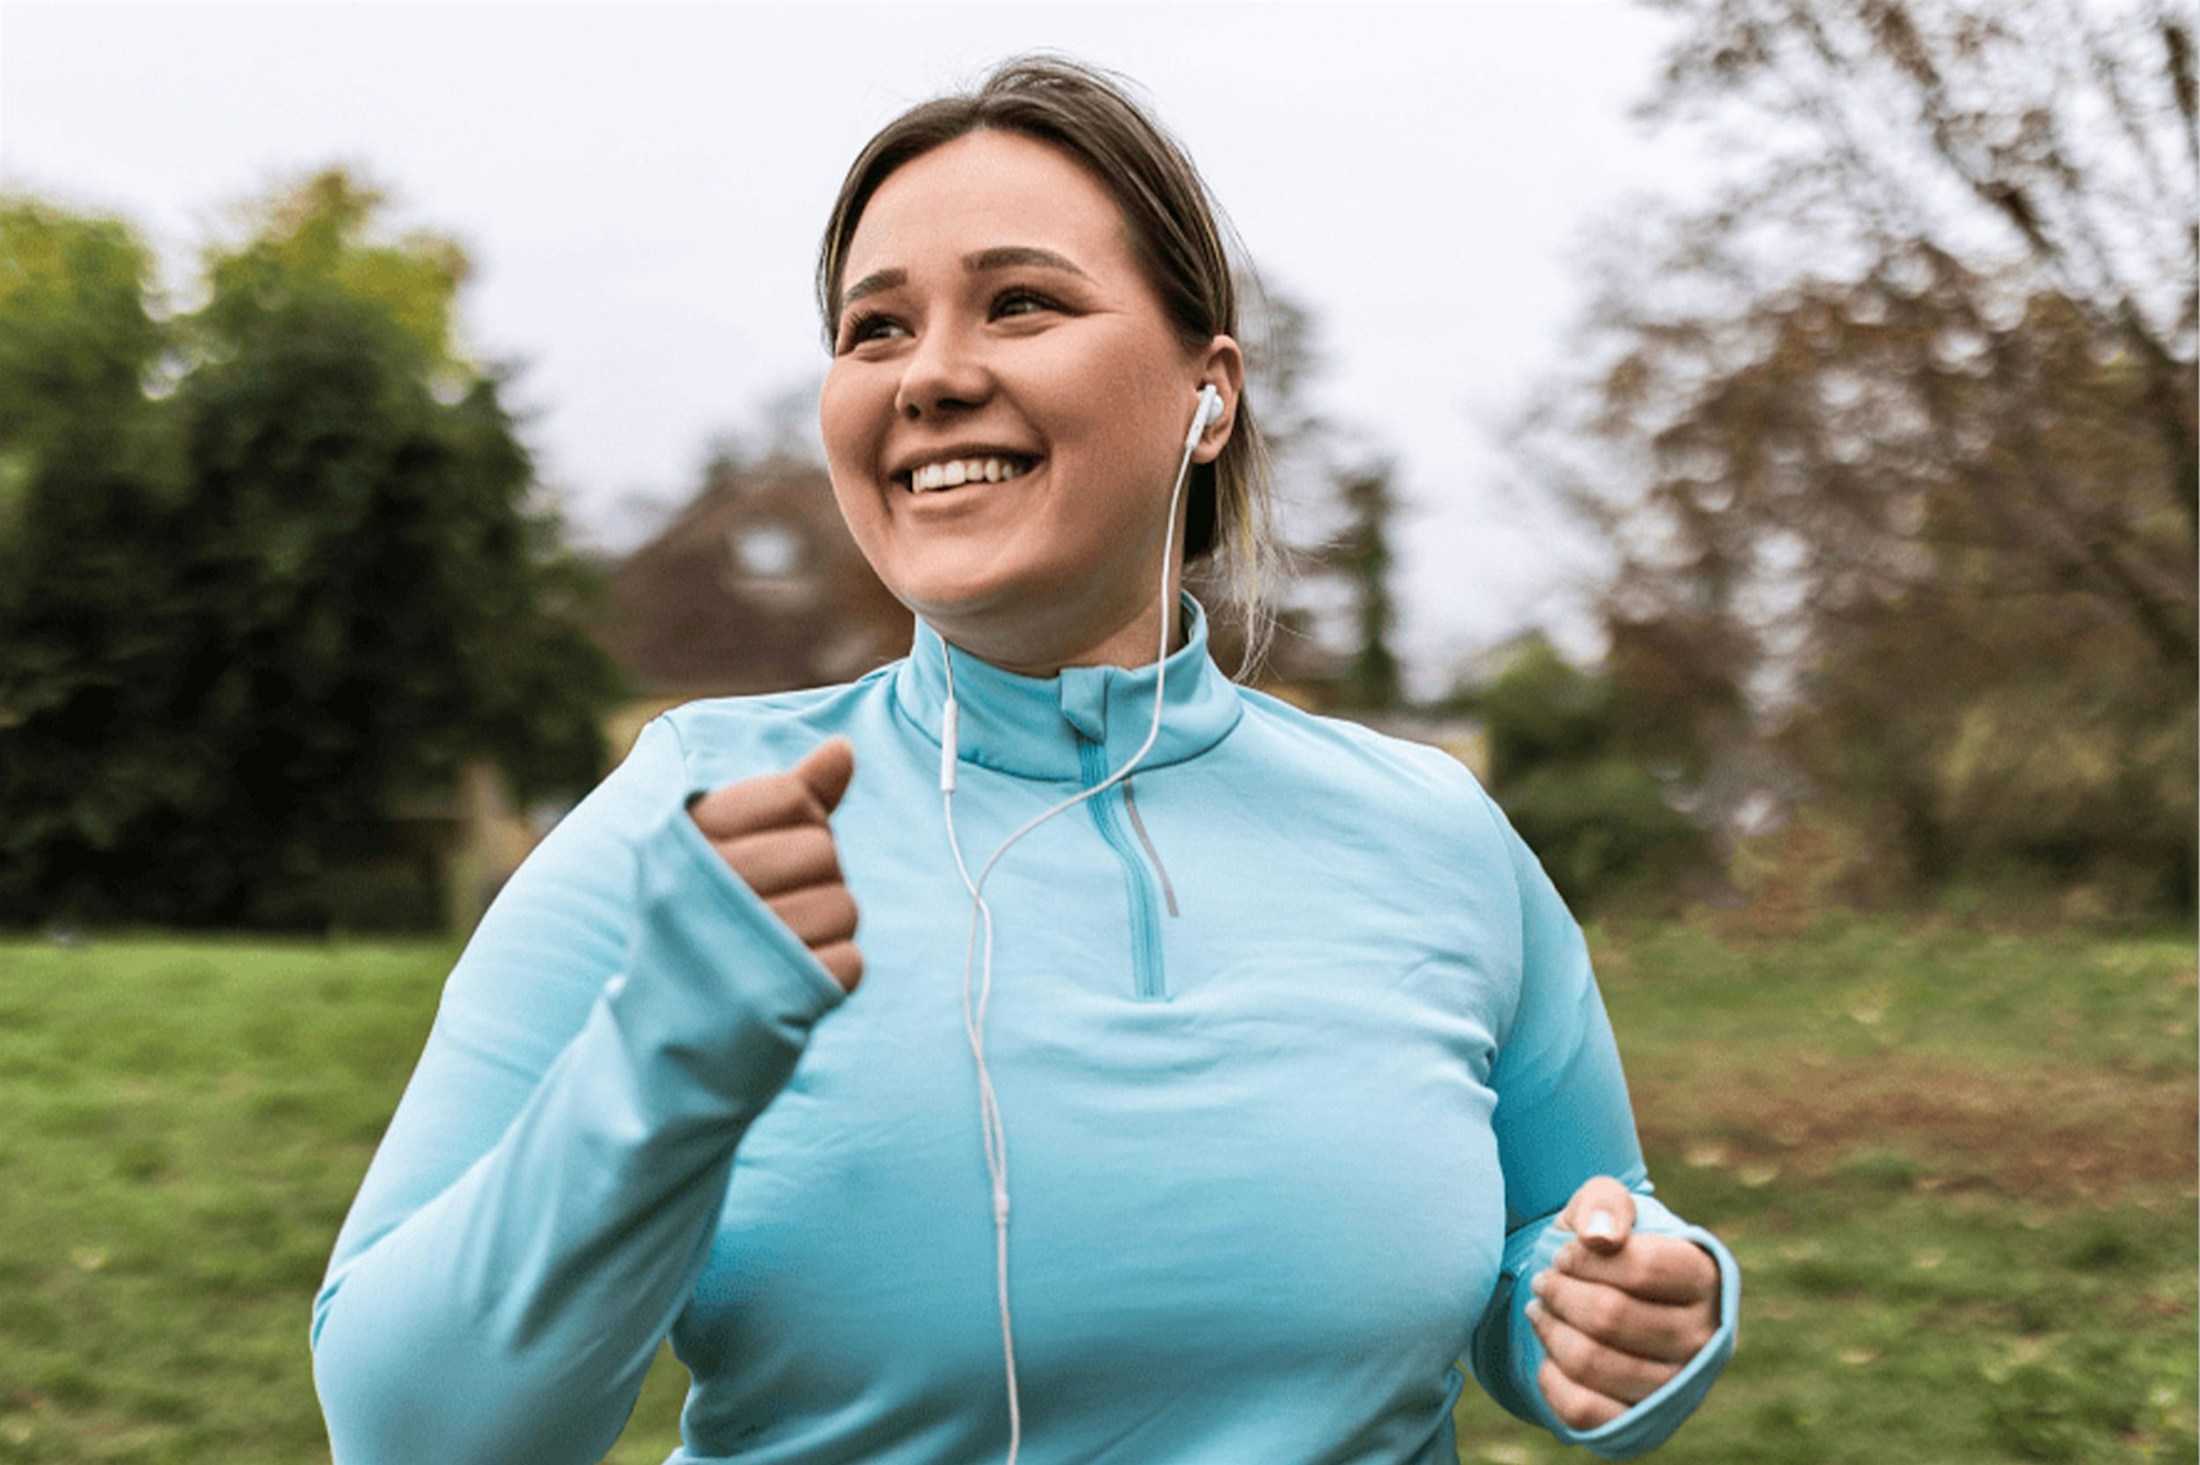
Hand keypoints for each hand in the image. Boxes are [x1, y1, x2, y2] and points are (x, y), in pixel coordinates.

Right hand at [687, 737, 863, 991]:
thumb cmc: (706, 921)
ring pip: (845, 906)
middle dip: (816, 878)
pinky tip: (790, 980)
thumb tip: (844, 749)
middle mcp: (704, 886)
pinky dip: (831, 973)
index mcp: (686, 838)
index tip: (765, 854)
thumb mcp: (728, 845)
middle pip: (824, 851)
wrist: (664, 1033)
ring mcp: (736, 945)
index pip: (792, 798)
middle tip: (773, 908)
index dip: (800, 823)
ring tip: (781, 946)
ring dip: (827, 928)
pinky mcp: (770, 1000)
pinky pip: (850, 962)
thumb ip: (791, 795)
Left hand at [1525, 1176, 1720, 1431]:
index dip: (1586, 1258)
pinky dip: (1551, 1378)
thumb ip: (1605, 1203)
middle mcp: (1701, 1337)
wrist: (1603, 1300)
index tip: (1563, 1253)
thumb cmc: (1607, 1246)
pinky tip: (1548, 1352)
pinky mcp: (1642, 1422)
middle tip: (1543, 1281)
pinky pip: (1583, 1409)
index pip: (1644, 1268)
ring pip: (1593, 1363)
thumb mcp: (1605, 1204)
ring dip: (1550, 1330)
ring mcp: (1675, 1385)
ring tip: (1540, 1310)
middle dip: (1560, 1293)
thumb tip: (1600, 1237)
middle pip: (1611, 1316)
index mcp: (1704, 1277)